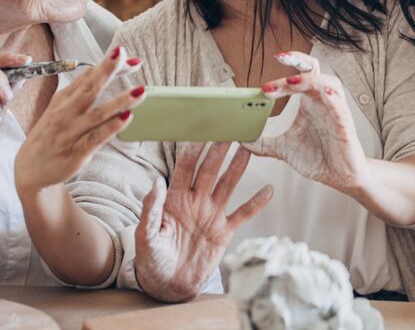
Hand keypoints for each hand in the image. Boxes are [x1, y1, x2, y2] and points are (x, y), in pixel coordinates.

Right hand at [14, 46, 144, 197]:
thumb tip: (102, 69)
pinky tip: (126, 117)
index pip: (88, 76)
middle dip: (107, 70)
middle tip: (123, 54)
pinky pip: (95, 138)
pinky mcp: (75, 153)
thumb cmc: (50, 135)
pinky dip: (111, 127)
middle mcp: (65, 113)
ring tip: (140, 91)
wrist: (29, 169)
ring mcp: (70, 133)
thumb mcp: (60, 109)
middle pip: (90, 88)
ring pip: (97, 113)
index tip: (128, 56)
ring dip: (119, 101)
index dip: (108, 65)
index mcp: (63, 99)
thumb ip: (81, 91)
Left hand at [134, 142, 273, 301]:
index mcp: (175, 198)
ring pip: (228, 185)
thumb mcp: (145, 234)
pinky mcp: (224, 232)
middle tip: (230, 129)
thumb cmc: (151, 258)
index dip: (193, 149)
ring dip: (238, 167)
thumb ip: (151, 208)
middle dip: (219, 150)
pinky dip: (256, 203)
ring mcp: (211, 214)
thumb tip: (157, 181)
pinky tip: (269, 189)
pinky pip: (243, 214)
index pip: (185, 167)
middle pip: (210, 170)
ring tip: (249, 147)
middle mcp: (195, 201)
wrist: (168, 285)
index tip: (201, 130)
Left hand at [242, 51, 369, 190]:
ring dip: (310, 79)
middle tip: (279, 59)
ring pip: (328, 82)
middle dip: (297, 61)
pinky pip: (340, 107)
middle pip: (313, 69)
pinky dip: (333, 99)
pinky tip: (324, 94)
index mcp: (308, 102)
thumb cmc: (319, 157)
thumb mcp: (283, 149)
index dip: (281, 74)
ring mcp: (335, 111)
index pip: (297, 75)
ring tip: (291, 81)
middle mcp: (322, 101)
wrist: (339, 176)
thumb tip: (241, 140)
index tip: (263, 86)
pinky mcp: (345, 126)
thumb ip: (262, 143)